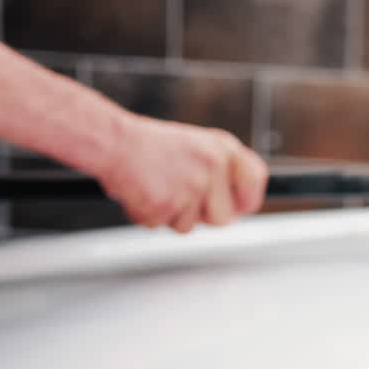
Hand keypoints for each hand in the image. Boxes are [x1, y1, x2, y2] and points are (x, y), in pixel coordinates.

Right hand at [97, 115, 267, 232]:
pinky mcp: (168, 204)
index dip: (247, 199)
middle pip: (224, 218)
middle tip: (180, 197)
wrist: (113, 142)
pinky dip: (148, 215)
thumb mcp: (197, 147)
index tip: (240, 207)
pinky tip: (142, 193)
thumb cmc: (149, 146)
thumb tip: (241, 206)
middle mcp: (213, 166)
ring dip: (171, 216)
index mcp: (222, 148)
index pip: (255, 179)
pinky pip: (162, 225)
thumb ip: (221, 172)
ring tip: (157, 189)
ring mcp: (192, 187)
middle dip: (202, 216)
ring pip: (190, 226)